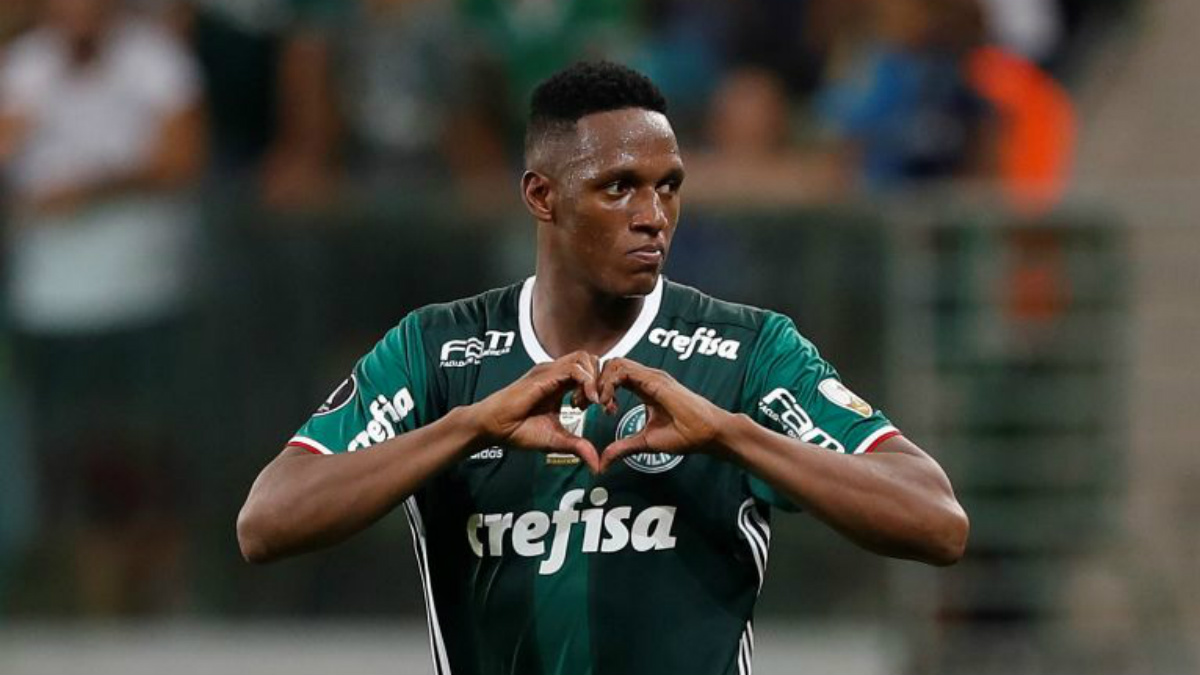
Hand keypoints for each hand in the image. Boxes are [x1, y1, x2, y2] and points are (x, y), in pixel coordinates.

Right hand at [469, 351, 603, 471]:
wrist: (494, 428)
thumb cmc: (518, 431)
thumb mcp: (557, 440)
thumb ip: (578, 447)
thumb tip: (596, 465)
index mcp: (560, 384)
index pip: (590, 372)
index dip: (602, 388)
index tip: (604, 409)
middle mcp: (556, 373)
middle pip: (591, 360)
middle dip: (602, 380)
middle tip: (600, 404)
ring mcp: (550, 371)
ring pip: (585, 358)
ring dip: (595, 380)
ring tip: (591, 403)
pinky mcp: (544, 375)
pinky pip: (574, 368)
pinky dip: (587, 382)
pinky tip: (586, 401)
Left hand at [597, 358, 728, 471]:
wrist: (707, 433)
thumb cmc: (685, 435)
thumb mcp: (645, 442)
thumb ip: (623, 447)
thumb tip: (603, 462)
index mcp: (644, 387)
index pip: (613, 376)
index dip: (597, 389)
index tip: (591, 409)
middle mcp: (646, 378)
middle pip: (610, 365)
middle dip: (592, 382)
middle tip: (585, 405)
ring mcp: (651, 376)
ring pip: (614, 363)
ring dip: (599, 382)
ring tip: (598, 405)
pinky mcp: (655, 380)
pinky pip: (622, 371)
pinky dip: (609, 385)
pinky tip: (608, 404)